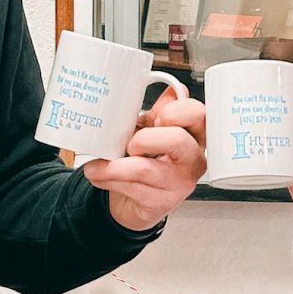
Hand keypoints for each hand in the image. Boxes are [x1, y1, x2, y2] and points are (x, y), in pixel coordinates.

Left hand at [83, 89, 206, 233]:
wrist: (135, 199)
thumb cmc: (147, 160)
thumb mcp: (152, 131)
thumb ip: (158, 112)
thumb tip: (169, 91)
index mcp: (194, 134)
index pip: (197, 114)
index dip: (176, 112)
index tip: (156, 117)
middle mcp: (193, 159)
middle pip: (176, 140)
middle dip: (144, 139)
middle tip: (129, 144)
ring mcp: (180, 183)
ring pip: (144, 168)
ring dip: (112, 165)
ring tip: (95, 164)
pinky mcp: (163, 203)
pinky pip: (131, 187)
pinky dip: (108, 178)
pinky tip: (99, 175)